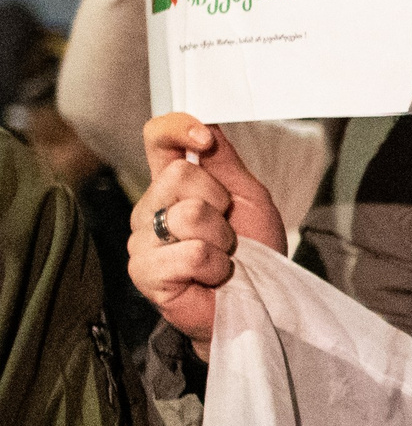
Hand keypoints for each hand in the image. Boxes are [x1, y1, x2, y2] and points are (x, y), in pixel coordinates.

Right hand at [130, 113, 284, 359]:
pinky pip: (190, 253)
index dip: (177, 129)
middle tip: (227, 232)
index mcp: (173, 185)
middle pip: (178, 175)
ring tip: (222, 256)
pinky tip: (212, 277)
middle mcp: (150, 207)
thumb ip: (225, 162)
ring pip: (189, 215)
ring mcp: (142, 241)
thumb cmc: (252, 254)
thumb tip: (208, 122)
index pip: (157, 139)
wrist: (256, 304)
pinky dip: (215, 266)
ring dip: (222, 239)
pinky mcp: (144, 272)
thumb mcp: (249, 198)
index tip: (204, 140)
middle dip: (220, 203)